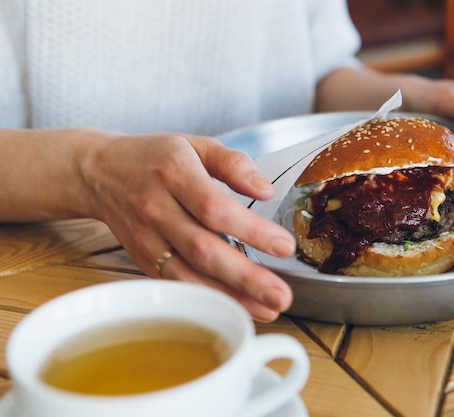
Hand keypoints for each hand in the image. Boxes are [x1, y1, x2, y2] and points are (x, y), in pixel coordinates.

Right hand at [81, 132, 295, 321]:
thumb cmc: (155, 157)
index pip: (215, 208)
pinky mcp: (142, 260)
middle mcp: (157, 208)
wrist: (99, 172)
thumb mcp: (196, 144)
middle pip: (203, 249)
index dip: (251, 231)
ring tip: (268, 310)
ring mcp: (146, 239)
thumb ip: (233, 163)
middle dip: (245, 277)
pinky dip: (206, 300)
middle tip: (281, 295)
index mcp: (175, 173)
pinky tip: (236, 309)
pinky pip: (175, 284)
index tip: (284, 246)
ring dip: (230, 298)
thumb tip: (265, 190)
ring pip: (188, 275)